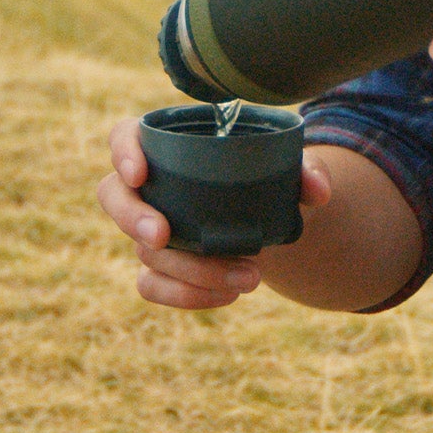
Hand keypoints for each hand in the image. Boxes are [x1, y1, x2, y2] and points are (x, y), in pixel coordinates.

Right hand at [96, 117, 331, 309]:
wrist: (270, 216)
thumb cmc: (268, 177)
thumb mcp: (291, 169)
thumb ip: (306, 171)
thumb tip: (319, 191)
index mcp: (171, 146)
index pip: (125, 136)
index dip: (123, 152)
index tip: (140, 174)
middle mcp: (151, 186)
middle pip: (113, 196)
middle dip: (133, 219)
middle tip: (164, 235)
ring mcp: (149, 228)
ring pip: (142, 250)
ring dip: (188, 268)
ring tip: (250, 276)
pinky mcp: (159, 265)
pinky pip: (152, 285)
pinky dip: (186, 296)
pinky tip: (228, 296)